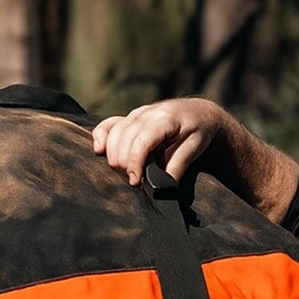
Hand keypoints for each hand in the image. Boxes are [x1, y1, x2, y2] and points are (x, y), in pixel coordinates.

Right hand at [90, 98, 228, 186]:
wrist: (200, 112)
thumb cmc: (199, 130)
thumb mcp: (195, 148)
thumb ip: (178, 166)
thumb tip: (163, 185)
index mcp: (164, 119)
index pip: (141, 141)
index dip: (134, 163)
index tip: (135, 181)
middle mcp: (146, 113)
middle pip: (123, 139)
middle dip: (124, 163)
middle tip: (133, 180)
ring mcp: (136, 114)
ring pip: (114, 134)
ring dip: (113, 156)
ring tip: (124, 172)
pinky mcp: (130, 117)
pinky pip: (109, 125)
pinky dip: (101, 136)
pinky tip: (98, 150)